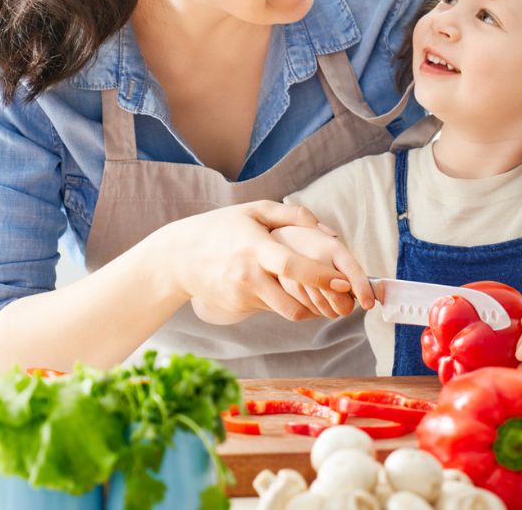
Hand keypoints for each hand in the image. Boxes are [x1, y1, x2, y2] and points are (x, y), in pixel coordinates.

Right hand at [154, 201, 354, 323]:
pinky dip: (283, 301)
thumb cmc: (222, 227)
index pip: (291, 266)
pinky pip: (271, 309)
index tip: (343, 281)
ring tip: (316, 291)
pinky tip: (283, 288)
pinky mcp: (238, 307)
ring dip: (304, 306)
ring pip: (285, 311)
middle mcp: (247, 275)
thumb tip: (330, 232)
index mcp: (254, 247)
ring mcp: (241, 295)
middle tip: (339, 296)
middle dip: (319, 305)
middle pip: (291, 304)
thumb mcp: (254, 210)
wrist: (178, 257)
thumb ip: (294, 215)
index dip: (319, 276)